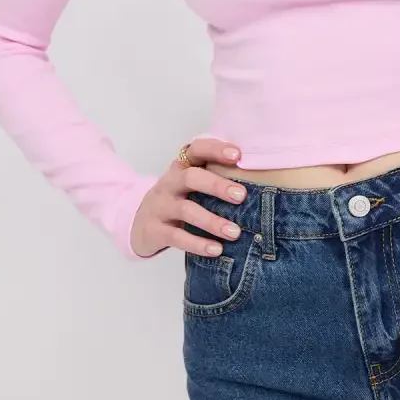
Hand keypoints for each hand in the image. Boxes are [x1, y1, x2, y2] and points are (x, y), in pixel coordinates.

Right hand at [130, 138, 246, 257]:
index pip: (196, 149)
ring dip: (212, 221)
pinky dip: (197, 244)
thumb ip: (215, 178)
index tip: (237, 155)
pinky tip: (216, 250)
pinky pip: (176, 237)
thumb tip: (260, 182)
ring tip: (235, 233)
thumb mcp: (191, 185)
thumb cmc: (178, 200)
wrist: (139, 224)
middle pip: (191, 177)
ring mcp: (159, 206)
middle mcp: (169, 183)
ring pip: (186, 210)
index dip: (215, 150)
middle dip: (217, 185)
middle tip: (241, 196)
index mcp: (181, 167)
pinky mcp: (154, 230)